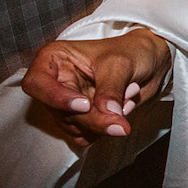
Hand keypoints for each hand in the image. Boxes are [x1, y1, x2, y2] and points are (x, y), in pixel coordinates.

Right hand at [21, 28, 171, 146]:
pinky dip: (104, 130)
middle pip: (59, 112)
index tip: (85, 105)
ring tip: (126, 99)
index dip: (56, 98)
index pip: (37, 84)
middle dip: (92, 118)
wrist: (150, 61)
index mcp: (54, 59)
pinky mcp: (80, 119)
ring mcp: (66, 103)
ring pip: (73, 127)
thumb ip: (111, 90)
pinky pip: (85, 135)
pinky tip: (120, 112)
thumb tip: (107, 113)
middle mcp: (55, 83)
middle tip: (120, 121)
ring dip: (102, 123)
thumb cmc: (131, 51)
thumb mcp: (121, 64)